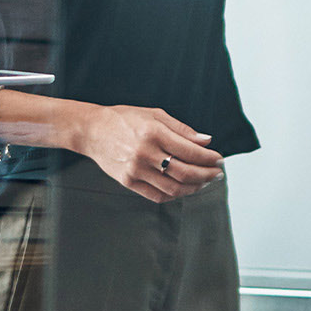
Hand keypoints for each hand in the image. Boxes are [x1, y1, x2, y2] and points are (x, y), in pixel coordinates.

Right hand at [74, 104, 226, 202]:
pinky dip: (176, 194)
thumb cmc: (123, 119)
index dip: (209, 158)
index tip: (219, 159)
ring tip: (204, 182)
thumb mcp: (154, 114)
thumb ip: (182, 129)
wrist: (91, 130)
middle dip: (207, 174)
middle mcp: (145, 153)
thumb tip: (206, 141)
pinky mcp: (128, 182)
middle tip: (217, 173)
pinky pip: (158, 195)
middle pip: (185, 172)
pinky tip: (184, 188)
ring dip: (195, 187)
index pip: (190, 151)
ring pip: (174, 188)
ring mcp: (135, 170)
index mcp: (153, 132)